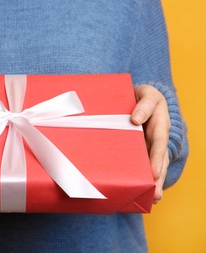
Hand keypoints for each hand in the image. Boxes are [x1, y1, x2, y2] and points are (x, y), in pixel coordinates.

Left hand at [132, 85, 169, 203]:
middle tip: (155, 195)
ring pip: (153, 166)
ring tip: (152, 199)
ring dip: (153, 183)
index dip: (157, 158)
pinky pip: (143, 165)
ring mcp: (150, 147)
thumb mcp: (147, 95)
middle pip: (159, 161)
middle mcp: (157, 140)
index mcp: (160, 126)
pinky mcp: (141, 151)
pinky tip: (141, 192)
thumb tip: (135, 119)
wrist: (141, 99)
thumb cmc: (144, 97)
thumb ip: (144, 105)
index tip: (154, 173)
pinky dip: (144, 177)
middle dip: (158, 178)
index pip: (159, 144)